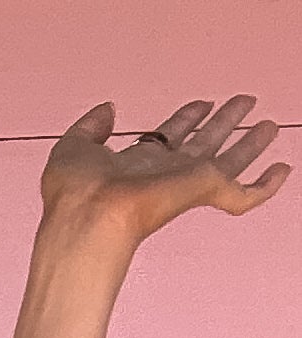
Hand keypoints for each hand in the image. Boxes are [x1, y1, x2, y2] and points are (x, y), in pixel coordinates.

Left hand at [42, 96, 288, 245]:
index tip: (200, 104)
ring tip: (268, 125)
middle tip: (242, 103)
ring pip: (229, 160)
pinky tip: (281, 171)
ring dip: (249, 143)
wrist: (88, 218)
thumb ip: (91, 126)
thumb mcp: (73, 147)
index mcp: (138, 163)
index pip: (169, 137)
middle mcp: (165, 174)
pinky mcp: (203, 192)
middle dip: (223, 121)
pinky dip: (264, 186)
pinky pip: (243, 193)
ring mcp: (186, 183)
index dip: (186, 119)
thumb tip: (109, 110)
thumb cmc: (74, 193)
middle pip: (203, 143)